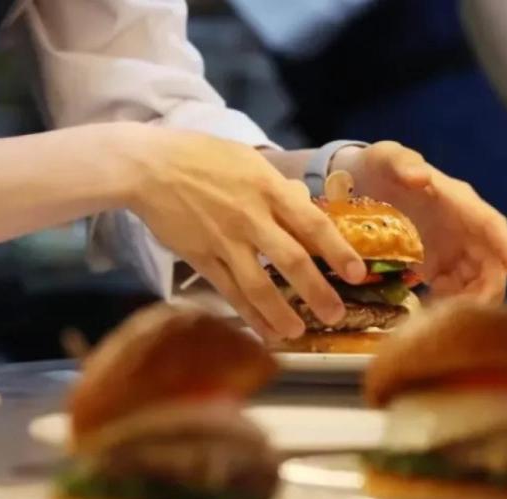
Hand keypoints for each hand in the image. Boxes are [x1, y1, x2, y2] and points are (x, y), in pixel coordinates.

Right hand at [128, 128, 365, 340]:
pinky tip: (264, 331)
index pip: (312, 223)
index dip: (337, 251)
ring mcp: (225, 240)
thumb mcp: (246, 159)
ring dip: (281, 313)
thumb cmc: (201, 157)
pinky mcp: (202, 258)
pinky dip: (248, 314)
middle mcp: (251, 216)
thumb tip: (304, 201)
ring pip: (259, 285)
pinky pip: (229, 292)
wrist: (149, 167)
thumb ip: (277, 186)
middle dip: (317, 291)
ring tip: (299, 333)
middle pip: (292, 260)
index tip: (357, 272)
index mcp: (267, 188)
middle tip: (336, 314)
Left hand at [334, 141, 506, 303]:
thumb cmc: (380, 166)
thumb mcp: (387, 158)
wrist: (361, 183)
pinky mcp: (435, 265)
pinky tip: (431, 313)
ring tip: (446, 317)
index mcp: (459, 201)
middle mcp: (463, 227)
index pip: (492, 225)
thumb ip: (402, 163)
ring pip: (475, 280)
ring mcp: (451, 248)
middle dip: (488, 288)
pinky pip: (452, 290)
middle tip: (471, 313)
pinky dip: (447, 303)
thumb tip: (420, 175)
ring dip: (468, 301)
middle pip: (490, 262)